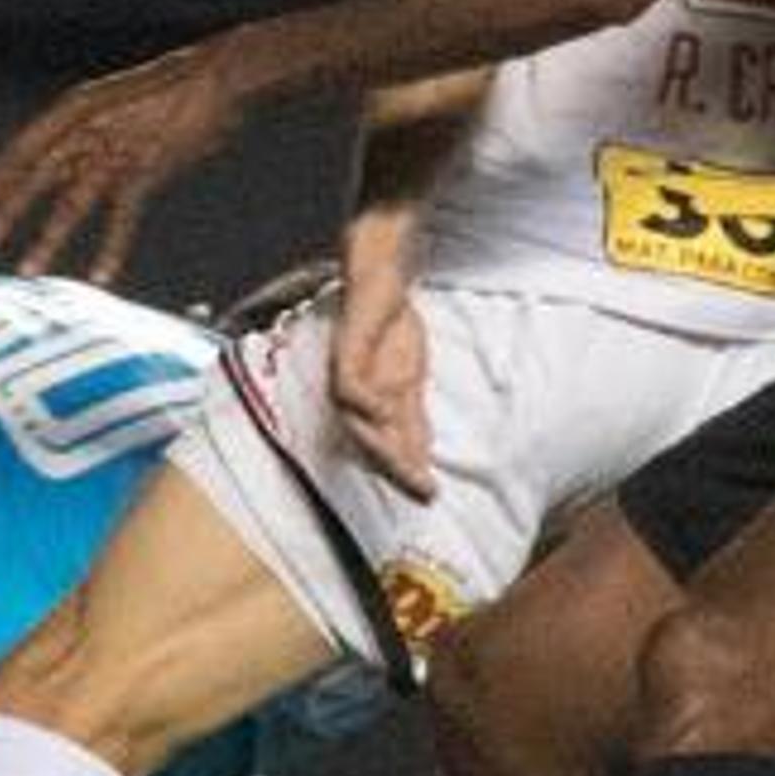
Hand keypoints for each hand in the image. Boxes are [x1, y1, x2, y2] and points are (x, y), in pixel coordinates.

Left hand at [0, 42, 239, 280]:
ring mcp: (118, 149)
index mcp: (80, 104)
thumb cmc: (179, 86)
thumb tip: (85, 157)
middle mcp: (90, 126)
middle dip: (10, 209)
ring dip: (47, 238)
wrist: (221, 74)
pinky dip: (111, 249)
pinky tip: (100, 275)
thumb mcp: (127, 100)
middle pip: (39, 174)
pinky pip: (122, 218)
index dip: (0, 172)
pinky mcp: (147, 170)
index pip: (28, 143)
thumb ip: (102, 127)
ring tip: (27, 269)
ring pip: (71, 202)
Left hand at [329, 241, 436, 499]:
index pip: (385, 449)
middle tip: (422, 489)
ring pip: (356, 421)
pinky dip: (364, 401)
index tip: (430, 496)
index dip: (404, 474)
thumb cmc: (390, 331)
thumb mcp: (409, 382)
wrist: (379, 279)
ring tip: (404, 465)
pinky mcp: (344, 351)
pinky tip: (383, 412)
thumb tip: (423, 457)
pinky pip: (349, 384)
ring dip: (378, 445)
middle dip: (395, 469)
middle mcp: (354, 399)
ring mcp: (347, 376)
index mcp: (370, 408)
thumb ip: (412, 419)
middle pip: (369, 444)